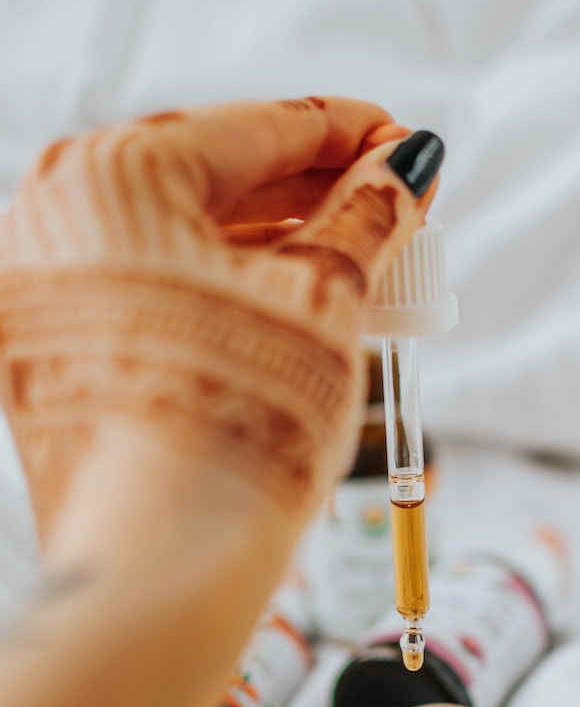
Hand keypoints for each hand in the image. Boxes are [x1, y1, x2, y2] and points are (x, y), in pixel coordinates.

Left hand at [0, 99, 442, 563]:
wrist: (160, 577)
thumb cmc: (239, 430)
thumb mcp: (323, 302)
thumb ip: (368, 216)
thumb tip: (410, 165)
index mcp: (111, 177)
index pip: (256, 129)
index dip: (349, 131)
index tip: (405, 140)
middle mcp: (56, 214)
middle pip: (215, 176)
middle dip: (316, 187)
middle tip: (394, 198)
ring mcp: (43, 283)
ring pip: (185, 233)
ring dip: (279, 237)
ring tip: (362, 250)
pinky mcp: (51, 344)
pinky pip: (156, 283)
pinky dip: (230, 281)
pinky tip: (297, 290)